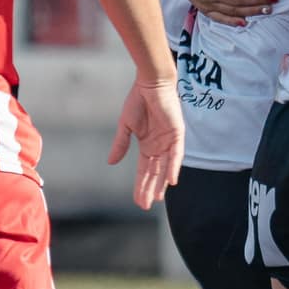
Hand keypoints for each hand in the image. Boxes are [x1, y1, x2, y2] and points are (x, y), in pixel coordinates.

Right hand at [109, 78, 184, 209]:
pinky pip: (176, 154)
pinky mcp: (177, 133)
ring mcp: (169, 141)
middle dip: (150, 189)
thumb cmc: (138, 101)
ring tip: (156, 199)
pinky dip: (174, 167)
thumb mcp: (126, 126)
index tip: (138, 201)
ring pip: (165, 167)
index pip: (144, 170)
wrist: (150, 83)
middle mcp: (160, 146)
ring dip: (161, 183)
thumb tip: (111, 163)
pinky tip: (172, 181)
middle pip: (155, 172)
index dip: (141, 185)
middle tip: (145, 206)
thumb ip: (121, 144)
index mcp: (148, 145)